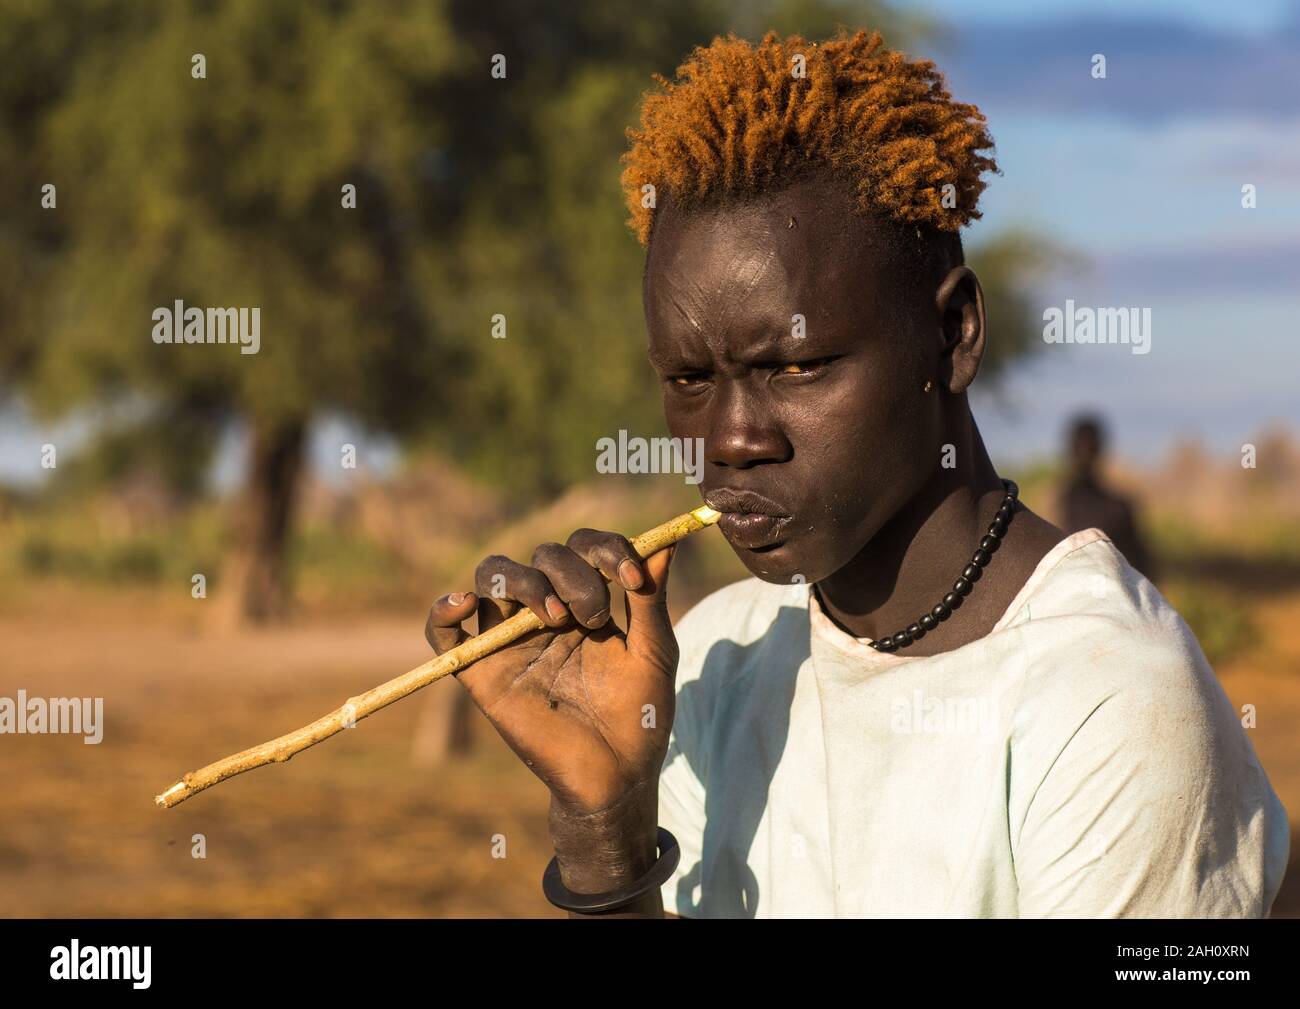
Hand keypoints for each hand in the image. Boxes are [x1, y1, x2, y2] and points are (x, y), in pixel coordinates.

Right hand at [424, 528, 678, 817]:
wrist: (618, 776)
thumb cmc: (641, 716)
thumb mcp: (653, 651)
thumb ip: (651, 597)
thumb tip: (667, 541)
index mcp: (587, 601)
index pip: (582, 548)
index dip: (604, 548)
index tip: (632, 577)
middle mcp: (546, 612)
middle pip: (541, 557)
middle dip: (572, 575)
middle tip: (592, 617)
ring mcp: (511, 639)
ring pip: (492, 576)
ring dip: (523, 581)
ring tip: (553, 616)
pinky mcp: (482, 673)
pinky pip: (443, 634)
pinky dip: (442, 611)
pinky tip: (463, 603)